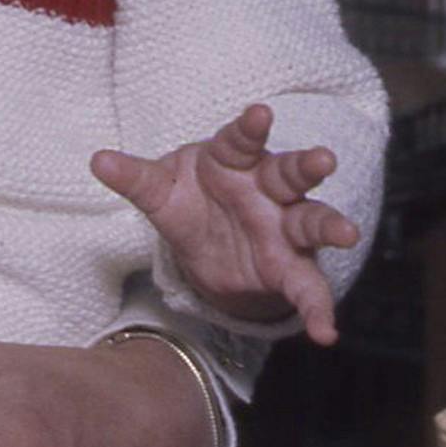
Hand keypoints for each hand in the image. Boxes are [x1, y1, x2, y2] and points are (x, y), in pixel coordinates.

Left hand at [91, 103, 359, 344]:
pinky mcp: (291, 267)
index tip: (259, 114)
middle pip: (291, 174)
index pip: (241, 140)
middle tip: (322, 159)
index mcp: (234, 161)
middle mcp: (268, 189)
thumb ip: (135, 179)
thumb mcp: (160, 192)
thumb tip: (98, 160)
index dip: (250, 127)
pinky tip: (325, 332)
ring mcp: (285, 227)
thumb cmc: (190, 201)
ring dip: (330, 226)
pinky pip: (309, 287)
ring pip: (313, 221)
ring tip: (346, 233)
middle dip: (307, 166)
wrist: (207, 249)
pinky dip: (318, 310)